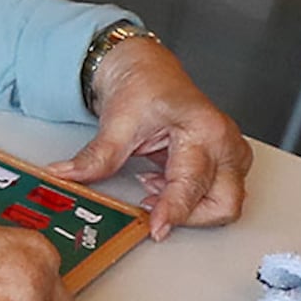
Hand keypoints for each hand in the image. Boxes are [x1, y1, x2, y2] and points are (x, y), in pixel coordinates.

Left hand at [50, 38, 249, 238]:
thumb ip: (96, 157)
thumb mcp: (116, 123)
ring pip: (225, 203)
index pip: (192, 184)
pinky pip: (217, 194)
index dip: (174, 211)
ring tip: (153, 183)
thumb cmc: (143, 87)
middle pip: (223, 203)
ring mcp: (231, 152)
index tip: (157, 229)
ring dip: (190, 206)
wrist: (147, 72)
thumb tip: (68, 176)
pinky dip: (190, 197)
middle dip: (189, 214)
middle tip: (152, 207)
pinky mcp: (228, 160)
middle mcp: (225, 142)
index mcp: (204, 129)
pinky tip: (163, 180)